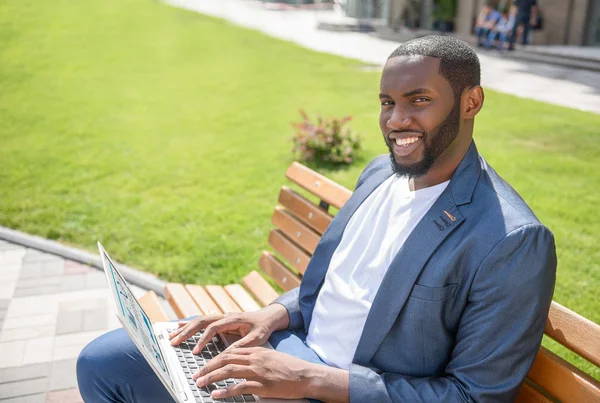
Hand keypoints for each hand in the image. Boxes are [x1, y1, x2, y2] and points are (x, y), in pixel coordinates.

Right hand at [168, 304, 288, 353]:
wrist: (267, 317)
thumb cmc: (262, 328)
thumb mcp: (256, 339)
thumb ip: (242, 345)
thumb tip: (227, 354)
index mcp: (232, 319)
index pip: (213, 328)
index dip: (203, 340)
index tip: (195, 352)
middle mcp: (224, 316)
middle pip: (201, 322)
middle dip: (186, 332)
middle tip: (174, 342)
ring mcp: (221, 317)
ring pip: (199, 321)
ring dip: (185, 329)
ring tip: (171, 337)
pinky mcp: (220, 321)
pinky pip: (202, 322)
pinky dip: (189, 325)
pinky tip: (179, 327)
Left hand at [193, 347, 315, 399]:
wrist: (306, 375)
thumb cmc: (290, 368)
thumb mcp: (271, 357)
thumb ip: (256, 358)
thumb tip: (241, 363)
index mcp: (257, 351)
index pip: (230, 352)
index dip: (214, 358)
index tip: (204, 365)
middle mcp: (255, 359)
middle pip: (226, 359)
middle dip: (208, 367)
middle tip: (197, 374)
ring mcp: (258, 372)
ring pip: (229, 371)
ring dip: (212, 377)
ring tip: (200, 383)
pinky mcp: (262, 385)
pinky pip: (240, 387)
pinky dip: (225, 391)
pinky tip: (216, 394)